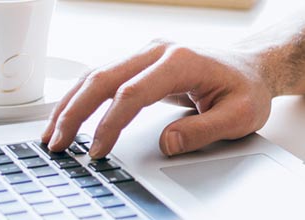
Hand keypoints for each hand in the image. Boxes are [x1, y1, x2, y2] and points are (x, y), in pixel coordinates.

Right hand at [40, 40, 273, 158]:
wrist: (252, 67)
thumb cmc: (246, 89)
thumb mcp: (239, 116)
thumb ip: (203, 131)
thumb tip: (166, 143)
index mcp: (181, 60)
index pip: (133, 92)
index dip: (111, 123)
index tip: (99, 150)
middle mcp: (158, 50)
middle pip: (103, 78)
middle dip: (75, 112)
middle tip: (57, 143)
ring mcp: (147, 52)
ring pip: (97, 74)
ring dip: (71, 104)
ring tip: (52, 133)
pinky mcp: (141, 61)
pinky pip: (104, 76)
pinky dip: (82, 96)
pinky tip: (68, 116)